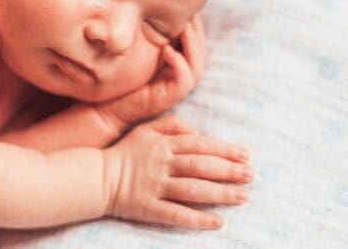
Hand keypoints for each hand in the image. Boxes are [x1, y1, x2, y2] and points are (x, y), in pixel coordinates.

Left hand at [95, 13, 207, 132]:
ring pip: (198, 64)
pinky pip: (185, 79)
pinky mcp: (171, 97)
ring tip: (182, 28)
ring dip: (192, 44)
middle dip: (198, 31)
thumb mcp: (141, 49)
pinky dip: (180, 63)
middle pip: (203, 51)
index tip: (187, 7)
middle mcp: (183, 75)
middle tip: (189, 13)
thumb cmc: (124, 76)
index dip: (196, 25)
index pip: (198, 42)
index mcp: (180, 63)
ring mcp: (179, 87)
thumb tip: (157, 6)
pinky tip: (167, 50)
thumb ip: (154, 34)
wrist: (110, 105)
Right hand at [102, 115, 252, 229]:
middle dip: (229, 171)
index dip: (225, 150)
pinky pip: (176, 214)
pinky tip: (218, 222)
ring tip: (243, 197)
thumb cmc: (126, 153)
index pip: (200, 145)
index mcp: (163, 144)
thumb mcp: (146, 130)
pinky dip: (198, 219)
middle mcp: (161, 164)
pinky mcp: (148, 208)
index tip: (246, 155)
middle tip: (251, 176)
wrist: (96, 178)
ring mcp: (155, 187)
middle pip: (201, 166)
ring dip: (220, 193)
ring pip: (193, 190)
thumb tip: (198, 132)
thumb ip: (173, 125)